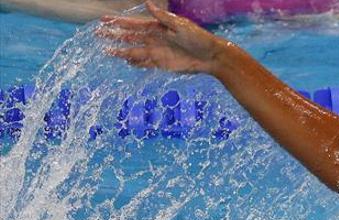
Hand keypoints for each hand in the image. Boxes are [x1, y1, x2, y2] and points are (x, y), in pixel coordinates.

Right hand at [97, 0, 225, 74]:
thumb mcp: (180, 25)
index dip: (118, 22)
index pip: (133, 24)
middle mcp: (154, 39)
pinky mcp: (162, 64)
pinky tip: (126, 61)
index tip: (103, 20)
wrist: (210, 56)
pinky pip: (145, 63)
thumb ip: (163, 17)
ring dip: (121, 51)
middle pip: (129, 37)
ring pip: (134, 51)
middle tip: (97, 34)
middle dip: (114, 35)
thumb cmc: (198, 38)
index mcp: (157, 27)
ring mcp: (157, 52)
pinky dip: (136, 62)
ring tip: (107, 51)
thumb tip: (148, 4)